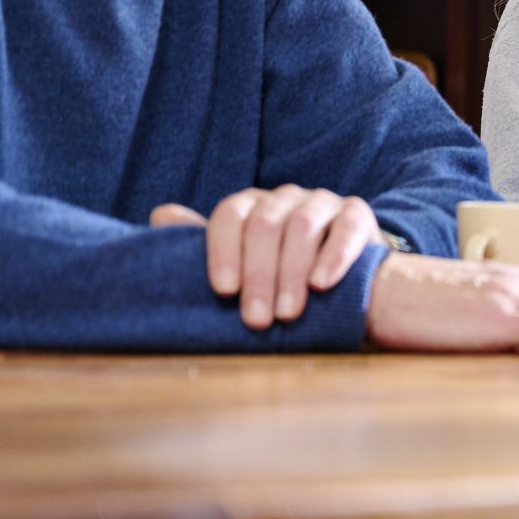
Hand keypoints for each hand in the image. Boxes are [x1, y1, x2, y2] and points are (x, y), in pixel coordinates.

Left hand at [151, 186, 379, 329]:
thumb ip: (207, 244)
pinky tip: (321, 285)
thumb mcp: (243, 265)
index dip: (223, 252)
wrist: (348, 285)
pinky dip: (333, 256)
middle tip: (256, 320)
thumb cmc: (283, 279)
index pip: (231, 215)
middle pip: (265, 224)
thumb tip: (160, 215)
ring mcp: (324, 202)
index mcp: (253, 205)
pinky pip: (346, 227)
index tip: (224, 292)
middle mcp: (286, 197)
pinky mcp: (358, 214)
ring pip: (302, 225)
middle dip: (258, 275)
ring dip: (291, 273)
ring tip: (288, 314)